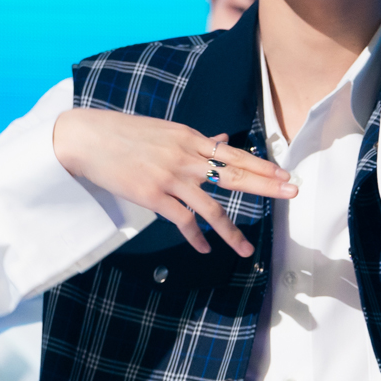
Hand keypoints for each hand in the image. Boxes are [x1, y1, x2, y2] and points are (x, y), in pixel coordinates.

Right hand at [53, 108, 296, 255]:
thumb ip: (197, 139)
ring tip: (245, 250)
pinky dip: (195, 236)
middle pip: (234, 174)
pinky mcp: (153, 195)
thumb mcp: (167, 130)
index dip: (262, 165)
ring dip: (231, 231)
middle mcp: (186, 156)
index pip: (235, 154)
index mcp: (191, 138)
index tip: (285, 174)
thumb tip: (223, 139)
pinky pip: (182, 220)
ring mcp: (170, 176)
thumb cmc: (127, 134)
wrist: (89, 139)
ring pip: (211, 207)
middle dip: (266, 185)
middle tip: (292, 191)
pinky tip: (204, 248)